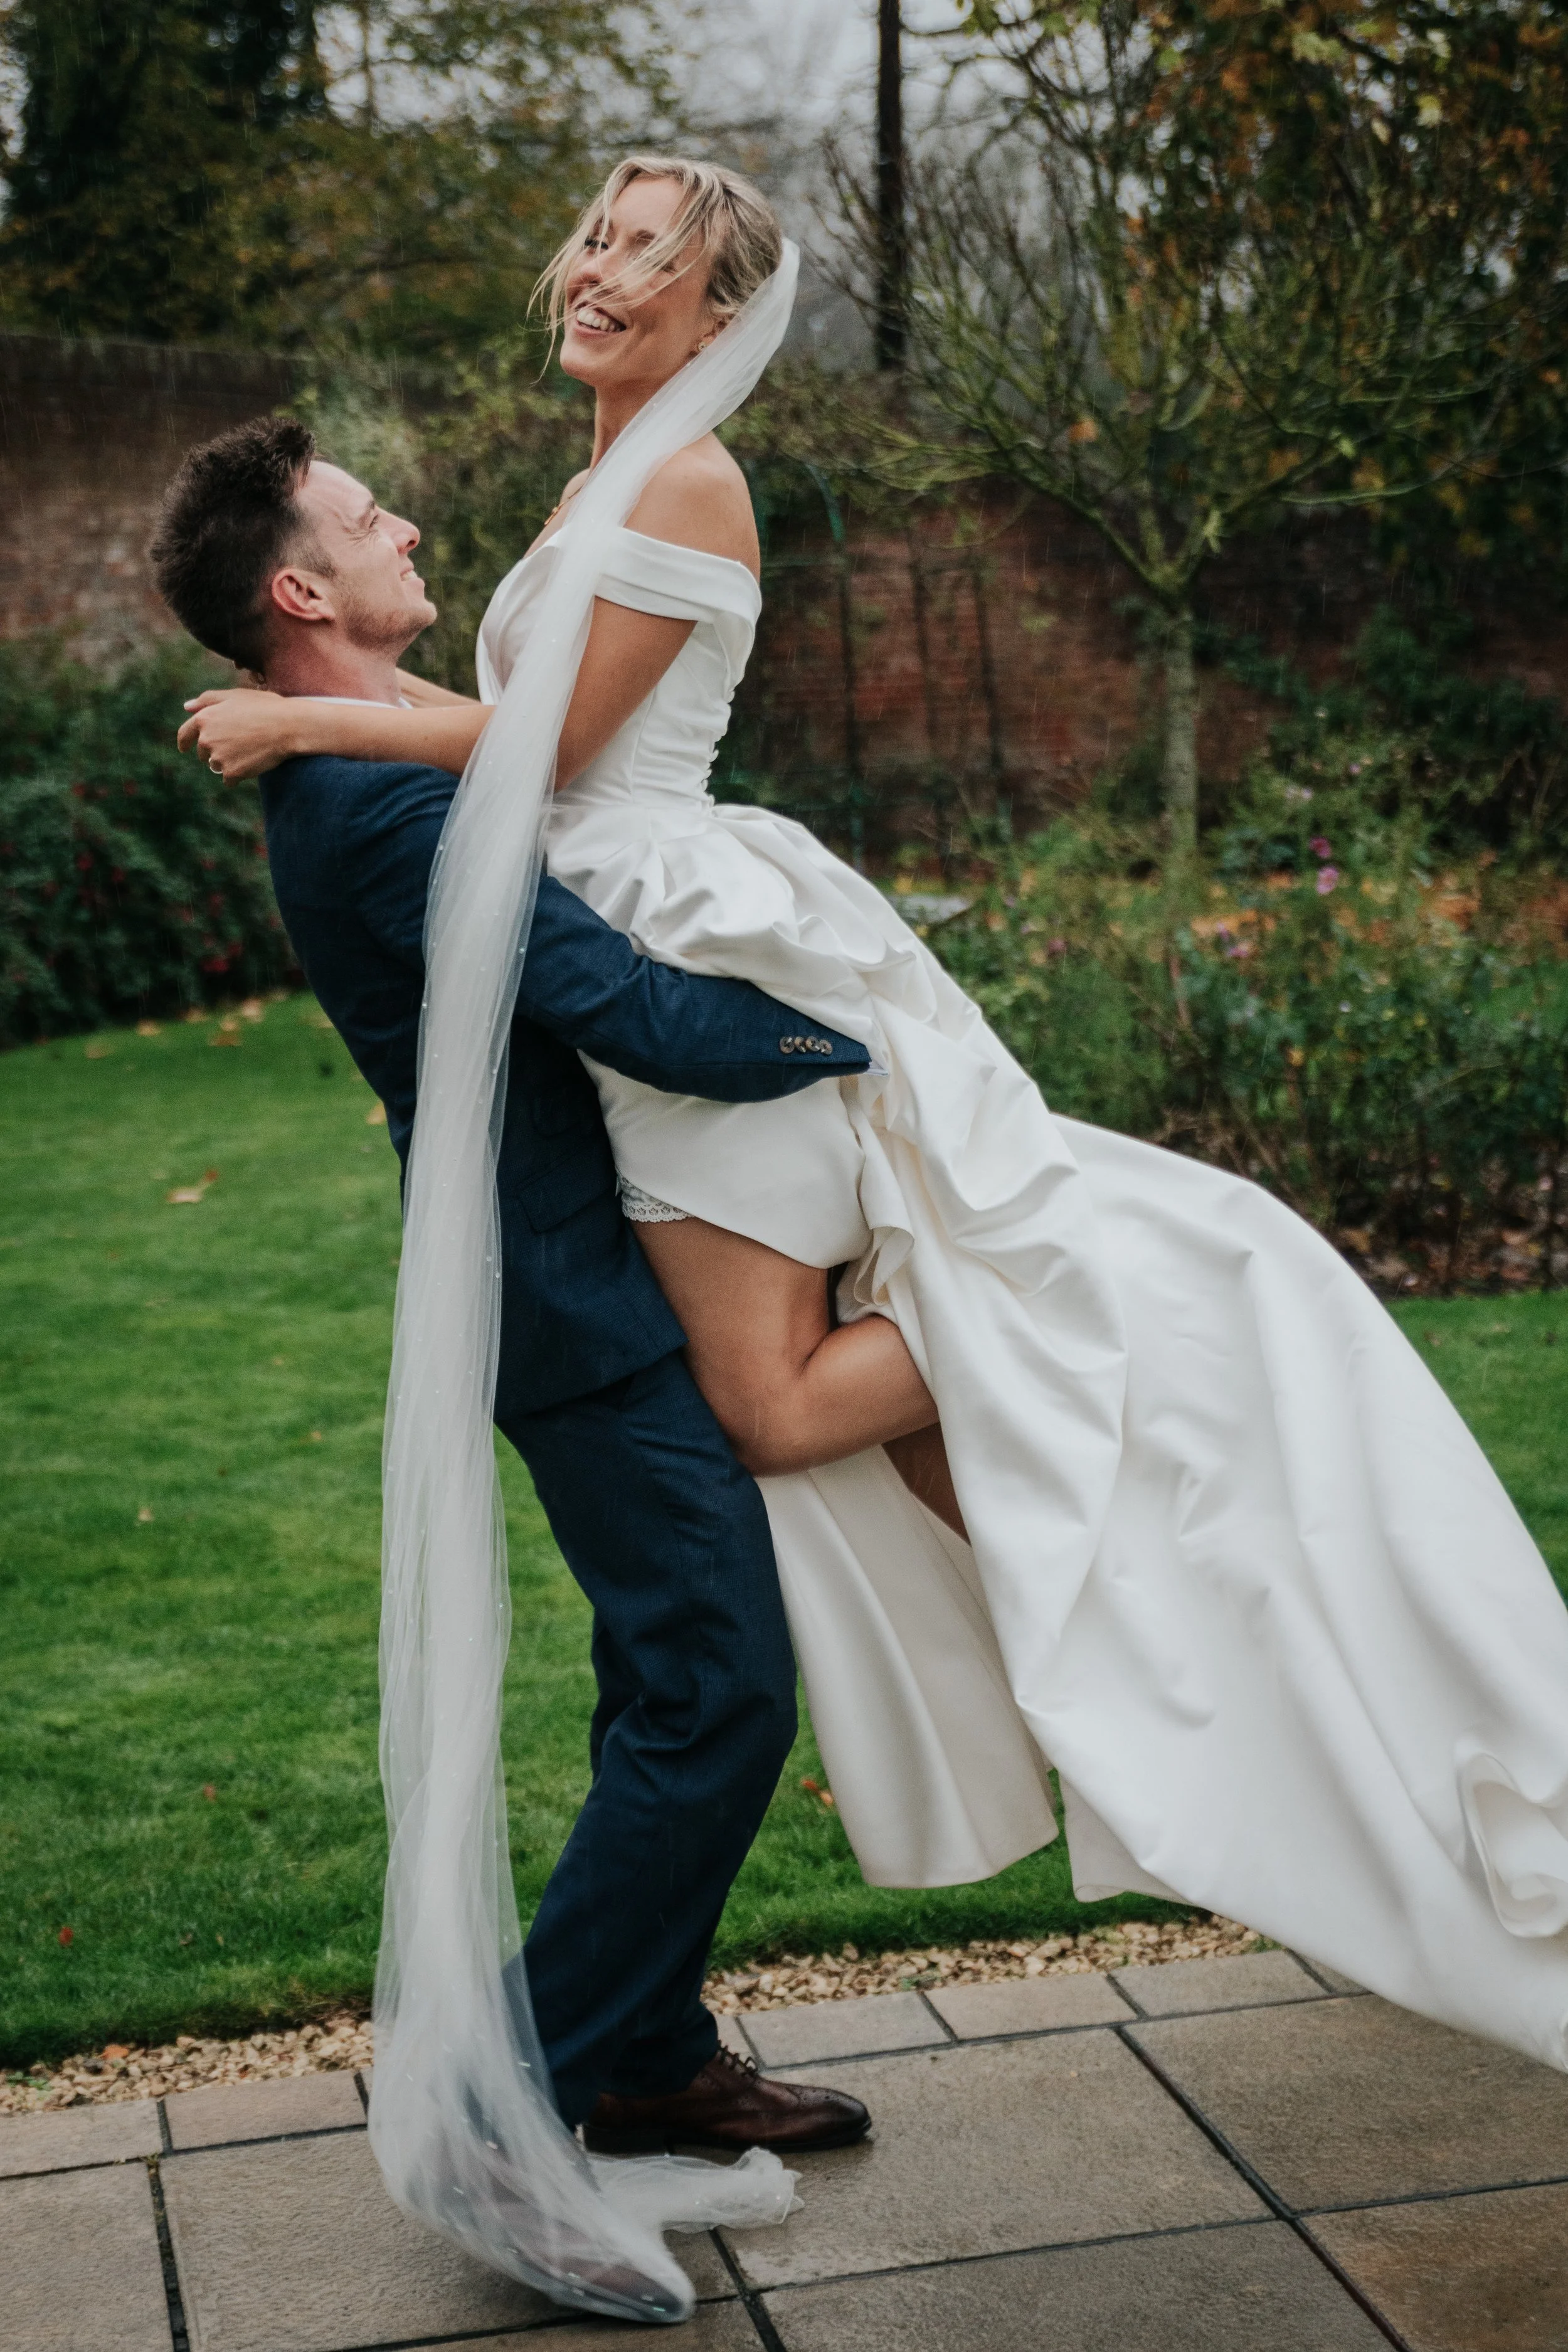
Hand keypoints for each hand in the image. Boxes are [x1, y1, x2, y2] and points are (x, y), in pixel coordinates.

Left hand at [178, 689, 299, 780]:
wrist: (288, 726)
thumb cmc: (264, 707)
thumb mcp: (234, 696)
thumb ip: (207, 700)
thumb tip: (186, 707)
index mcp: (204, 718)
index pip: (185, 735)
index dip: (184, 742)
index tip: (184, 748)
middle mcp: (207, 739)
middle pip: (203, 753)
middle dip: (216, 750)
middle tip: (240, 743)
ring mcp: (219, 757)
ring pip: (217, 766)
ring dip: (229, 762)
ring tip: (249, 751)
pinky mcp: (232, 772)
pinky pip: (229, 780)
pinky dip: (238, 775)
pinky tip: (252, 763)